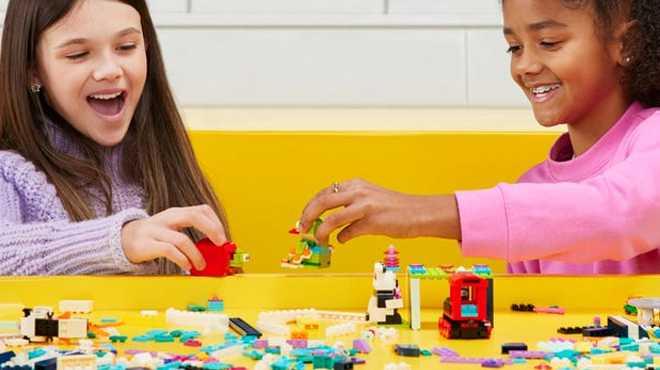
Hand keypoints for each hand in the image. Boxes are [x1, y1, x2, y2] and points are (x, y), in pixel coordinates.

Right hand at [120, 204, 226, 270]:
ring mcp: (156, 231)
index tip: (222, 237)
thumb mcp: (172, 228)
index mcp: (177, 213)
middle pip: (193, 216)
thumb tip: (215, 246)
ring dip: (196, 254)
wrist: (123, 239)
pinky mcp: (147, 245)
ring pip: (182, 239)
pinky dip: (181, 259)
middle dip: (211, 229)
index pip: (201, 209)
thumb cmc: (155, 235)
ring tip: (201, 265)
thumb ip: (190, 232)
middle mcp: (168, 218)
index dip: (215, 222)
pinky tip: (186, 265)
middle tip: (219, 243)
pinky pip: (168, 251)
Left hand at [299, 178, 460, 244]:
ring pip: (332, 219)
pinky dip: (342, 238)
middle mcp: (358, 192)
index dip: (310, 206)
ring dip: (321, 232)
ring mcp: (365, 206)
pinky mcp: (373, 222)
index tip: (304, 218)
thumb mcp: (368, 197)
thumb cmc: (393, 208)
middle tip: (303, 229)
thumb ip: (348, 203)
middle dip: (308, 217)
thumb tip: (327, 219)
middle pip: (322, 202)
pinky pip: (348, 233)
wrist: (418, 213)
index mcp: (355, 184)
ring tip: (319, 240)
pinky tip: (343, 240)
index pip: (324, 193)